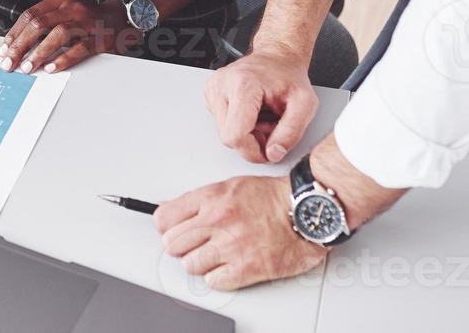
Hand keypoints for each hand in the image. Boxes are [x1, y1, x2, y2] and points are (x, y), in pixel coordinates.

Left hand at [0, 0, 139, 73]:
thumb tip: (17, 45)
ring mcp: (87, 22)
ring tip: (28, 66)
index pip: (30, 14)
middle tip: (11, 62)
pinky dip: (63, 58)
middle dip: (21, 45)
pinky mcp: (100, 38)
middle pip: (40, 23)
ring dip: (39, 52)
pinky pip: (79, 48)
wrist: (120, 18)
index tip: (5, 49)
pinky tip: (51, 67)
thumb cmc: (86, 19)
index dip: (15, 33)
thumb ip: (44, 24)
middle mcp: (72, 7)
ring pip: (58, 34)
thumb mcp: (64, 13)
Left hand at [156, 175, 325, 290]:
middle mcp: (217, 221)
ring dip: (201, 263)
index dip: (166, 229)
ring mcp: (230, 246)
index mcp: (210, 198)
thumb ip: (199, 201)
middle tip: (197, 245)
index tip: (172, 232)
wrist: (304, 212)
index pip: (164, 219)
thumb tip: (171, 211)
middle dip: (182, 247)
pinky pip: (213, 281)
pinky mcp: (245, 269)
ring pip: (190, 265)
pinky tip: (229, 266)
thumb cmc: (272, 198)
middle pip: (172, 245)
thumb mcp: (229, 187)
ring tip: (216, 256)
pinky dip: (219, 277)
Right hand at [204, 47, 316, 162]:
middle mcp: (222, 84)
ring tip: (262, 117)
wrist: (277, 57)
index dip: (253, 151)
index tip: (268, 148)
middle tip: (270, 128)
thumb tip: (273, 153)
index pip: (235, 135)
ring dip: (245, 133)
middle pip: (228, 137)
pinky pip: (221, 123)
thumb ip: (292, 132)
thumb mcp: (305, 104)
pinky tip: (251, 113)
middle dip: (251, 142)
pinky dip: (238, 124)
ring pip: (224, 132)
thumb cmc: (289, 77)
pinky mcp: (210, 93)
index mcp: (243, 84)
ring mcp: (213, 88)